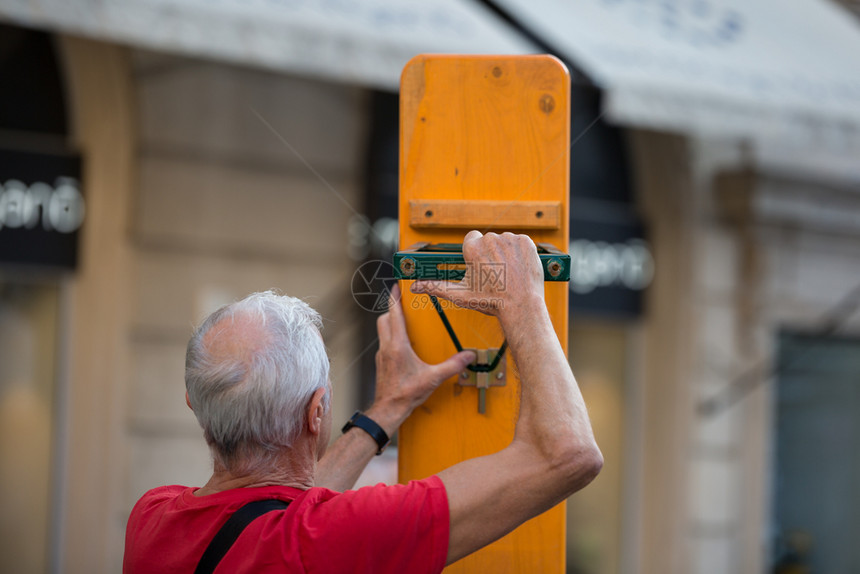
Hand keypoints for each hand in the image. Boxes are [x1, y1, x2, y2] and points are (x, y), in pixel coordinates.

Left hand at [370, 284, 474, 430]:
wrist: (388, 409)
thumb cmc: (406, 394)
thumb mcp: (433, 378)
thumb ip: (452, 365)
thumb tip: (468, 356)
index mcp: (398, 346)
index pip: (394, 315)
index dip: (395, 299)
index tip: (396, 288)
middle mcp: (387, 347)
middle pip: (384, 319)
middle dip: (392, 309)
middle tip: (401, 302)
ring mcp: (381, 355)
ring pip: (382, 330)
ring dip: (391, 322)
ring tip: (404, 320)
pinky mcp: (381, 363)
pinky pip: (384, 343)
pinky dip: (391, 337)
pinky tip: (403, 345)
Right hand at [410, 230, 543, 319]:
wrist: (521, 307)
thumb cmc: (491, 301)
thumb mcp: (460, 295)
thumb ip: (435, 287)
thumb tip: (414, 286)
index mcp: (473, 248)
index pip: (472, 239)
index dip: (475, 253)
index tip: (480, 266)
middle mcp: (491, 239)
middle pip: (488, 240)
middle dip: (490, 253)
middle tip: (496, 274)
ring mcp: (511, 240)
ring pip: (504, 241)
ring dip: (505, 253)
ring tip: (508, 273)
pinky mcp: (527, 242)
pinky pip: (520, 242)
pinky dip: (519, 252)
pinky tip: (518, 268)